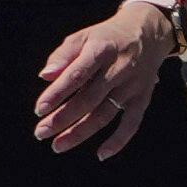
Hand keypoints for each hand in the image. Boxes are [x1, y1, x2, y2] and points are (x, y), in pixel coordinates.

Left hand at [36, 0, 179, 158]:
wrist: (147, 33)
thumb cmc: (105, 38)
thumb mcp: (83, 37)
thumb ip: (62, 56)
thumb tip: (44, 76)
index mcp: (101, 50)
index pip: (76, 74)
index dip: (57, 93)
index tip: (39, 109)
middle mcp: (119, 69)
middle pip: (88, 99)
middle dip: (62, 118)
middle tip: (40, 132)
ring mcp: (132, 86)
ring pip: (105, 115)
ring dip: (80, 133)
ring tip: (57, 145)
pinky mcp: (143, 98)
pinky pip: (131, 124)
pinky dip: (118, 141)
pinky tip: (100, 154)